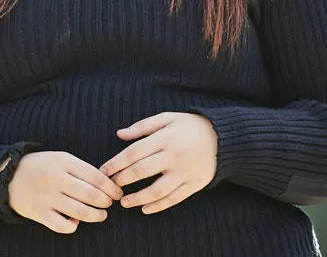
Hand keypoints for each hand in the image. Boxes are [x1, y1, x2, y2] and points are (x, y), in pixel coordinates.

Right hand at [6, 151, 122, 234]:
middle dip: (106, 202)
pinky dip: (74, 225)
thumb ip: (80, 169)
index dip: (111, 187)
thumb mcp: (60, 158)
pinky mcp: (39, 213)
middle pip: (92, 195)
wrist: (8, 176)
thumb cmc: (40, 167)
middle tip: (109, 204)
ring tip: (101, 215)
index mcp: (63, 161)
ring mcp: (47, 197)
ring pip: (81, 212)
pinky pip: (63, 226)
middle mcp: (56, 179)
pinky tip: (76, 221)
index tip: (117, 193)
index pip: (96, 176)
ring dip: (97, 216)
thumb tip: (105, 184)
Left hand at [100, 112, 217, 214]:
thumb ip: (142, 126)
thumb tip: (119, 134)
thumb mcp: (167, 118)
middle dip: (122, 181)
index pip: (133, 153)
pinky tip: (145, 208)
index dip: (115, 164)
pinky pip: (173, 199)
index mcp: (164, 138)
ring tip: (124, 202)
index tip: (104, 171)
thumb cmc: (190, 126)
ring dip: (137, 198)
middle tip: (110, 187)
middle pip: (141, 172)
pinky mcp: (194, 185)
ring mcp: (184, 172)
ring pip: (156, 190)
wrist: (223, 139)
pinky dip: (158, 206)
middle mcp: (173, 156)